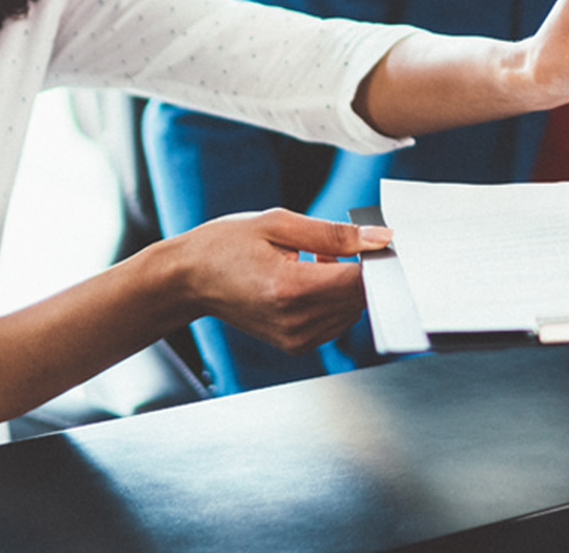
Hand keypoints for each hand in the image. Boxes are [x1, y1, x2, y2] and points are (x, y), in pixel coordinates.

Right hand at [177, 209, 391, 353]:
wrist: (189, 279)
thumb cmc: (226, 245)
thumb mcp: (278, 223)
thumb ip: (333, 233)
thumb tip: (380, 238)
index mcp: (290, 288)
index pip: (359, 281)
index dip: (375, 259)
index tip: (373, 240)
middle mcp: (295, 321)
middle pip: (359, 298)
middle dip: (359, 269)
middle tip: (329, 245)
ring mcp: (296, 338)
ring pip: (351, 311)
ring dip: (344, 284)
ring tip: (309, 261)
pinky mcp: (296, 345)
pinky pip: (336, 321)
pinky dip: (333, 299)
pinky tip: (306, 279)